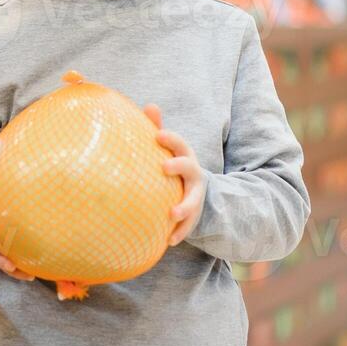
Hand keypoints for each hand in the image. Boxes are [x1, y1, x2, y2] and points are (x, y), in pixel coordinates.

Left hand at [144, 105, 204, 245]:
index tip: (158, 135)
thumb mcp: (168, 149)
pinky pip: (188, 226)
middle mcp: (193, 176)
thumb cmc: (172, 166)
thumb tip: (149, 105)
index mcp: (185, 157)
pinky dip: (179, 233)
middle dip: (180, 167)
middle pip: (191, 169)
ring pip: (193, 201)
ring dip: (184, 207)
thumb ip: (158, 128)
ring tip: (172, 213)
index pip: (180, 144)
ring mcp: (195, 196)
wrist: (196, 194)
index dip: (171, 139)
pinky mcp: (193, 217)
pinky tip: (168, 240)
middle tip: (164, 167)